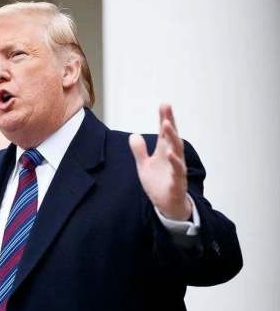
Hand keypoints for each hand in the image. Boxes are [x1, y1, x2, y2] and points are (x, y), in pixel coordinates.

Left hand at [129, 104, 192, 220]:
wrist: (168, 205)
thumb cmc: (159, 183)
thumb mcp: (144, 166)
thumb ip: (139, 151)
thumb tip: (133, 135)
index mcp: (165, 153)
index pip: (165, 134)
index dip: (165, 119)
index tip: (164, 105)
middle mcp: (173, 159)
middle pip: (173, 139)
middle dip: (170, 125)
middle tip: (166, 112)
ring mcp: (176, 171)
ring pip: (177, 153)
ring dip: (172, 139)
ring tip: (167, 126)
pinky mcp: (176, 184)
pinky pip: (177, 173)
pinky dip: (174, 163)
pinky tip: (170, 154)